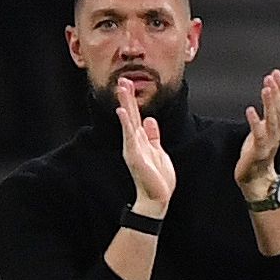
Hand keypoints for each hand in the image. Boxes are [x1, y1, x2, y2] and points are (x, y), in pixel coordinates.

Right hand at [115, 77, 175, 208]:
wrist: (156, 199)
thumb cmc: (157, 178)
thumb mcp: (158, 152)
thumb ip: (153, 136)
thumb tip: (150, 120)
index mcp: (141, 140)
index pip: (136, 116)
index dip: (132, 100)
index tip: (129, 84)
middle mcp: (134, 142)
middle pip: (130, 115)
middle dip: (127, 97)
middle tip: (122, 80)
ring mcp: (133, 148)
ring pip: (129, 121)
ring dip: (125, 104)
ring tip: (122, 88)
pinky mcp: (135, 155)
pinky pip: (130, 136)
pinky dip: (126, 123)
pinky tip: (123, 112)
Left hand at [234, 69, 279, 200]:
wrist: (257, 180)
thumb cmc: (261, 151)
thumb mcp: (269, 126)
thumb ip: (277, 107)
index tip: (276, 73)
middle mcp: (277, 133)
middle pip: (279, 110)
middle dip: (276, 92)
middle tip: (271, 76)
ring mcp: (269, 143)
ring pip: (272, 120)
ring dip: (270, 103)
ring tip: (266, 88)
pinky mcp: (258, 151)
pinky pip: (258, 135)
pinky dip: (255, 122)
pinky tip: (250, 109)